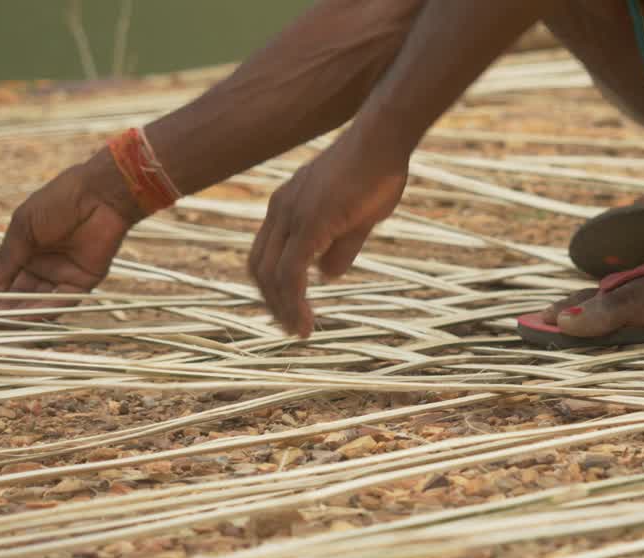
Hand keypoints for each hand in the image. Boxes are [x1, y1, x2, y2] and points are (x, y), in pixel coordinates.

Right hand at [0, 153, 138, 313]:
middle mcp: (43, 265)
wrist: (97, 196)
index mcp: (25, 250)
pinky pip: (65, 299)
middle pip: (21, 292)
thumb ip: (7, 259)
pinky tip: (29, 317)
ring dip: (24, 312)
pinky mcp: (85, 280)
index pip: (5, 278)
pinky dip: (48, 308)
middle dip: (6, 307)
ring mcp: (64, 273)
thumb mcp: (23, 230)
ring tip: (7, 322)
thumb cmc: (56, 204)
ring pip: (40, 299)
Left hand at [248, 128, 407, 336]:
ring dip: (282, 308)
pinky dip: (294, 301)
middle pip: (259, 268)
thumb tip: (325, 276)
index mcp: (287, 205)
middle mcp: (280, 209)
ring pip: (272, 274)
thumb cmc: (377, 172)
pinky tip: (307, 319)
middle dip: (272, 303)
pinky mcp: (309, 222)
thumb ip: (339, 247)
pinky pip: (290, 272)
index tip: (289, 310)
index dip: (273, 287)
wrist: (383, 140)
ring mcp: (291, 214)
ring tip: (299, 331)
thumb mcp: (358, 218)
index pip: (265, 254)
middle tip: (291, 328)